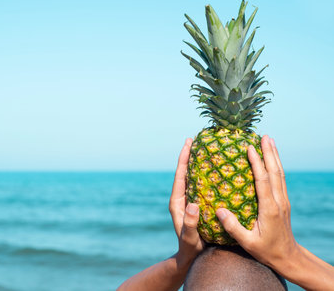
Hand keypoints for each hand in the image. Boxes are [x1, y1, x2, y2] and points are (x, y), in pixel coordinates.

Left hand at [169, 138, 204, 266]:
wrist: (189, 256)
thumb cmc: (189, 248)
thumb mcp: (190, 237)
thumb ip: (190, 224)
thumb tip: (193, 204)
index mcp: (177, 202)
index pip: (180, 175)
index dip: (183, 158)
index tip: (188, 142)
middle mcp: (182, 198)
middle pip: (186, 171)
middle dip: (191, 155)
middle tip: (199, 139)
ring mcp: (190, 200)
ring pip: (194, 177)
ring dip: (199, 163)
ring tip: (209, 149)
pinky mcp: (197, 204)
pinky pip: (202, 186)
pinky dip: (207, 175)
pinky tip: (219, 170)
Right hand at [215, 135, 298, 270]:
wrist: (288, 257)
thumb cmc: (266, 251)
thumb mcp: (248, 243)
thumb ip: (233, 227)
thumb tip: (219, 210)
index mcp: (269, 208)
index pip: (263, 180)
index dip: (257, 163)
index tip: (250, 148)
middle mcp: (278, 201)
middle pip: (275, 172)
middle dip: (269, 152)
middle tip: (263, 136)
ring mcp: (283, 200)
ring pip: (280, 173)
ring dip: (274, 156)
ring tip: (269, 141)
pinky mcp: (283, 202)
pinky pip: (280, 179)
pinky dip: (276, 165)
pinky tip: (272, 159)